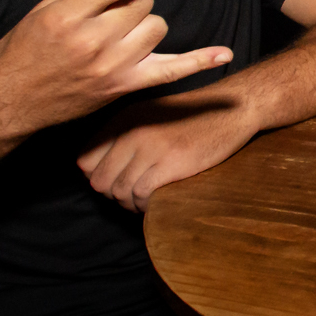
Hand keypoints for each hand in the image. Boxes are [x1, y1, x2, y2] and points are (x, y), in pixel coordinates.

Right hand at [0, 0, 231, 133]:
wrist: (7, 100)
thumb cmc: (24, 50)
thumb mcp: (46, 12)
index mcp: (70, 15)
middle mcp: (94, 41)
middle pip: (144, 5)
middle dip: (134, 3)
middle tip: (110, 15)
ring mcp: (111, 67)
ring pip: (157, 28)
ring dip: (146, 25)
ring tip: (119, 35)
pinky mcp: (122, 87)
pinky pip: (170, 71)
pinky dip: (199, 62)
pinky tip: (224, 53)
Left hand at [76, 86, 254, 211]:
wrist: (231, 110)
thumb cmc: (192, 118)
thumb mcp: (151, 117)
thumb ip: (123, 137)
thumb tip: (96, 170)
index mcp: (123, 120)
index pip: (84, 159)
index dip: (96, 176)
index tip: (114, 181)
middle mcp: (131, 131)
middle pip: (99, 180)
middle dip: (111, 195)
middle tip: (129, 197)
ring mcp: (150, 147)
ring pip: (118, 190)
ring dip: (128, 204)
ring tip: (142, 203)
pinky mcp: (170, 162)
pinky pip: (140, 194)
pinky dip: (144, 205)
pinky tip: (155, 202)